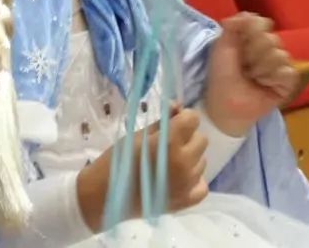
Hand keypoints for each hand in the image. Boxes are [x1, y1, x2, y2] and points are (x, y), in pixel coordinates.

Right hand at [76, 108, 208, 231]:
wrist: (106, 194)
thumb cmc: (119, 160)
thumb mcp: (138, 134)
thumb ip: (162, 121)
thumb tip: (177, 107)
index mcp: (170, 143)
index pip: (193, 120)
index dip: (184, 117)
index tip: (174, 120)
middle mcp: (184, 163)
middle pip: (201, 139)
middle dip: (188, 136)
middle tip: (170, 141)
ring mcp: (187, 184)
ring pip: (202, 161)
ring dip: (190, 157)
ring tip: (170, 160)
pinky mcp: (186, 202)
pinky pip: (202, 185)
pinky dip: (194, 179)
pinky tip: (180, 176)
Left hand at [204, 13, 298, 137]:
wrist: (225, 103)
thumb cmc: (221, 75)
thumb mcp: (221, 47)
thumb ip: (233, 27)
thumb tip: (248, 14)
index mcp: (252, 37)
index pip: (262, 23)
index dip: (251, 32)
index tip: (239, 43)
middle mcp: (268, 48)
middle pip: (271, 39)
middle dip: (252, 54)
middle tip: (243, 66)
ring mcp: (280, 65)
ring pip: (280, 55)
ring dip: (261, 68)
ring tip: (252, 77)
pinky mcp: (288, 83)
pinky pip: (288, 72)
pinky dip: (272, 78)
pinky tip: (263, 85)